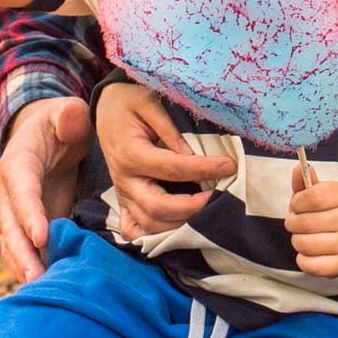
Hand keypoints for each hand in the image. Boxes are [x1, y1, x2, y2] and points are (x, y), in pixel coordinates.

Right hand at [0, 95, 91, 281]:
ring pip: (17, 245)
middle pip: (13, 227)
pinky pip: (29, 250)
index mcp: (19, 165)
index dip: (29, 214)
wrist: (45, 135)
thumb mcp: (64, 113)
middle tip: (36, 279)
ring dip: (26, 268)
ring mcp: (20, 213)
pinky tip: (48, 290)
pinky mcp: (32, 224)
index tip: (40, 236)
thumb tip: (71, 113)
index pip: (22, 192)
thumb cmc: (59, 123)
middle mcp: (12, 194)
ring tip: (41, 292)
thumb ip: (68, 116)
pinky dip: (36, 267)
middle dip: (23, 254)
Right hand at [96, 81, 235, 238]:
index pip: (173, 168)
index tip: (230, 166)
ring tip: (207, 212)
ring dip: (180, 225)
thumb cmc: (131, 102)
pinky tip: (178, 228)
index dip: (205, 170)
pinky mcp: (122, 202)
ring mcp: (122, 194)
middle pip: (158, 207)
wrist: (106, 108)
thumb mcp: (149, 102)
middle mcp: (123, 180)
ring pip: (148, 225)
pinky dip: (153, 236)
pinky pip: (133, 230)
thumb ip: (170, 127)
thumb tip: (191, 153)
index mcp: (131, 153)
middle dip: (193, 207)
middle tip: (220, 196)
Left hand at [287, 164, 337, 275]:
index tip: (297, 205)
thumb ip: (304, 181)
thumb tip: (299, 167)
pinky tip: (309, 253)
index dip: (297, 203)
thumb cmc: (326, 212)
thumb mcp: (316, 193)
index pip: (313, 197)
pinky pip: (310, 265)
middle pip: (306, 222)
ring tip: (304, 237)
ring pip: (305, 244)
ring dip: (297, 241)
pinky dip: (302, 260)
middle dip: (293, 224)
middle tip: (298, 224)